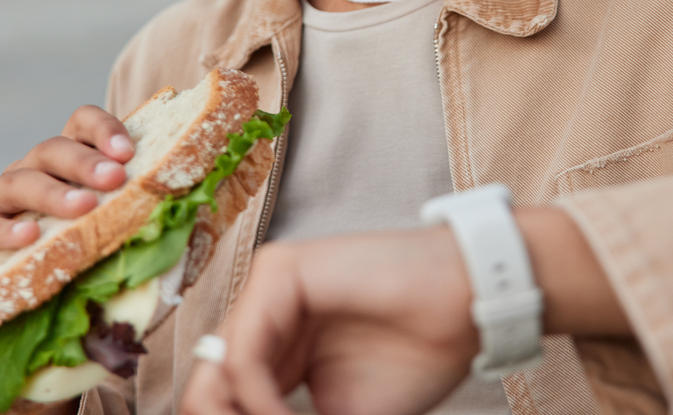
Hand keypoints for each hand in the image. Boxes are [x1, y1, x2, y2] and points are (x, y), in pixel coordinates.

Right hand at [0, 105, 134, 343]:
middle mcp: (25, 179)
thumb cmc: (74, 290)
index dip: (103, 129)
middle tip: (116, 178)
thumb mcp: (114, 259)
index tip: (130, 152)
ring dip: (53, 192)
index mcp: (64, 172)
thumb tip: (195, 221)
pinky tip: (27, 236)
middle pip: (51, 150)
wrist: (16, 344)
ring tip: (83, 208)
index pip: (80, 127)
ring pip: (16, 180)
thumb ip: (145, 235)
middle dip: (86, 161)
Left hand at [181, 226, 478, 414]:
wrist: (466, 304)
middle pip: (206, 391)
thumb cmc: (417, 353)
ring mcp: (266, 288)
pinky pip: (242, 357)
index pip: (222, 401)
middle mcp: (261, 313)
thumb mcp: (340, 412)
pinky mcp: (278, 273)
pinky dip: (259, 402)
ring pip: (214, 378)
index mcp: (275, 345)